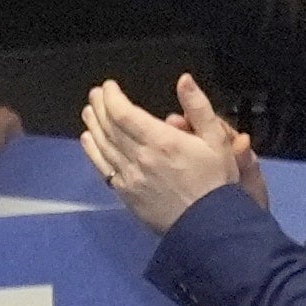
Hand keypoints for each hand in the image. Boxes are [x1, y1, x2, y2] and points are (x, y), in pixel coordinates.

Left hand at [77, 69, 256, 233]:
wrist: (209, 226)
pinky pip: (103, 168)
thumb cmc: (216, 182)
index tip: (108, 86)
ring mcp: (130, 177)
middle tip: (95, 94)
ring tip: (89, 111)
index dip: (112, 97)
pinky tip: (88, 140)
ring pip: (103, 146)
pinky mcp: (126, 194)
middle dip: (100, 107)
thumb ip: (198, 107)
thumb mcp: (217, 140)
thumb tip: (184, 80)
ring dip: (93, 125)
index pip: (124, 114)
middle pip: (109, 127)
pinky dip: (92, 151)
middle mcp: (140, 158)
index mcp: (161, 141)